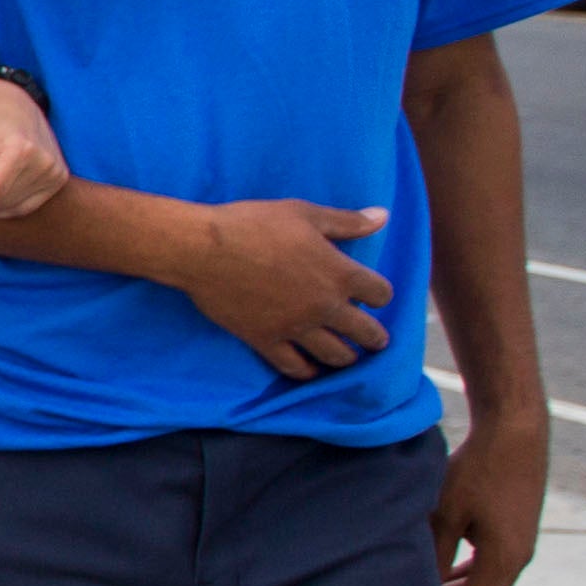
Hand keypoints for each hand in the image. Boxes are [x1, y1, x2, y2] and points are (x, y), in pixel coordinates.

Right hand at [179, 198, 393, 377]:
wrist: (203, 248)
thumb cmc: (254, 224)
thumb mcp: (304, 214)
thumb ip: (347, 222)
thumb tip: (383, 217)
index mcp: (339, 273)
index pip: (381, 294)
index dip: (380, 295)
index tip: (373, 295)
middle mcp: (324, 306)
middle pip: (367, 333)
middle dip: (375, 337)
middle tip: (374, 338)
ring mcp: (295, 327)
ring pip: (336, 356)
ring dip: (347, 357)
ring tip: (346, 355)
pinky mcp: (266, 340)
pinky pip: (294, 367)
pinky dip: (307, 372)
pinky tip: (311, 369)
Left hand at [432, 405, 545, 585]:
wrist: (515, 431)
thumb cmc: (478, 469)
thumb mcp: (446, 513)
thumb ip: (436, 554)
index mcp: (505, 559)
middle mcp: (519, 556)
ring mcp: (522, 541)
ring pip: (489, 580)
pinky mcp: (519, 526)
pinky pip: (493, 562)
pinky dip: (470, 572)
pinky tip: (451, 572)